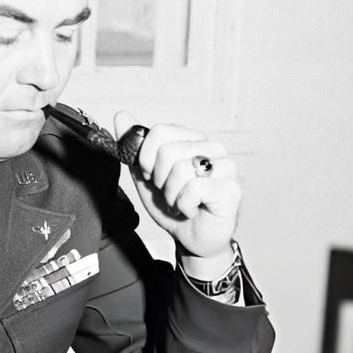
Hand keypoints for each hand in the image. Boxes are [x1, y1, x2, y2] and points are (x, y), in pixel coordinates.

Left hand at [115, 111, 240, 264]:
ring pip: (180, 170)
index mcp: (191, 139)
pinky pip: (194, 190)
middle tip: (170, 192)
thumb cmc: (173, 205)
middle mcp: (211, 148)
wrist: (191, 237)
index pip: (159, 132)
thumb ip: (134, 147)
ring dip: (172, 196)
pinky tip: (193, 209)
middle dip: (160, 180)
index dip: (147, 158)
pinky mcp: (231, 188)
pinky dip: (184, 206)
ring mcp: (225, 166)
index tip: (151, 175)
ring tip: (181, 203)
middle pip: (168, 151)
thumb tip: (121, 115)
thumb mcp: (146, 175)